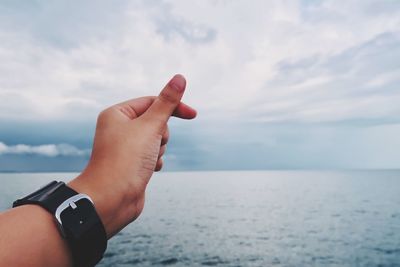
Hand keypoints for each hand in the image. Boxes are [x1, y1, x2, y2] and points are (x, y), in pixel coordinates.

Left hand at [68, 74, 195, 236]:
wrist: (112, 199)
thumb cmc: (126, 160)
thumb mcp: (150, 126)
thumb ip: (167, 102)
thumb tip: (180, 78)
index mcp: (117, 114)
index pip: (152, 101)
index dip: (173, 107)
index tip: (193, 115)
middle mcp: (119, 128)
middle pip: (156, 122)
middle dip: (161, 134)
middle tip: (151, 145)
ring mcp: (126, 147)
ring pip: (157, 140)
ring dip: (158, 150)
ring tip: (145, 161)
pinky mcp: (132, 163)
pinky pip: (154, 155)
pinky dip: (155, 162)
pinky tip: (146, 171)